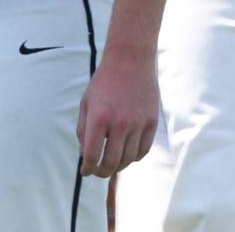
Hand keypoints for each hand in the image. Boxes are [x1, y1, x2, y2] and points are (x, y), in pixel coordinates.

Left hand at [76, 52, 158, 177]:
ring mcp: (138, 124)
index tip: (85, 171)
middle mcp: (119, 123)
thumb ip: (83, 128)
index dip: (87, 167)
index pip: (92, 154)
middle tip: (97, 172)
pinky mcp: (151, 123)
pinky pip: (143, 150)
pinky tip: (126, 155)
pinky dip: (133, 157)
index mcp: (99, 117)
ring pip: (128, 159)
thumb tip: (84, 153)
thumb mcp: (86, 101)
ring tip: (111, 164)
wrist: (129, 61)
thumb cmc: (104, 81)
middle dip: (102, 172)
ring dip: (118, 166)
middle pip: (111, 162)